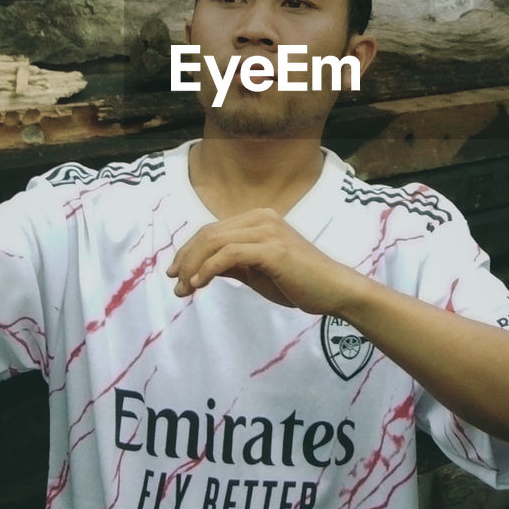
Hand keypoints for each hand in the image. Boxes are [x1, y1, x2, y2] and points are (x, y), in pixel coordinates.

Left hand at [166, 208, 367, 314]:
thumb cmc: (298, 283)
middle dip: (186, 259)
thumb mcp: (257, 272)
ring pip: (215, 241)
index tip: (175, 274)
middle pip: (209, 233)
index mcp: (259, 219)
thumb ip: (231, 265)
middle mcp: (262, 218)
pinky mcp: (273, 248)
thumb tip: (198, 269)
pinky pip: (229, 255)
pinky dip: (208, 269)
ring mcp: (268, 231)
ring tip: (184, 289)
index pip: (212, 230)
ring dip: (193, 266)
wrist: (334, 290)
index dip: (189, 250)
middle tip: (174, 284)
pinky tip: (198, 284)